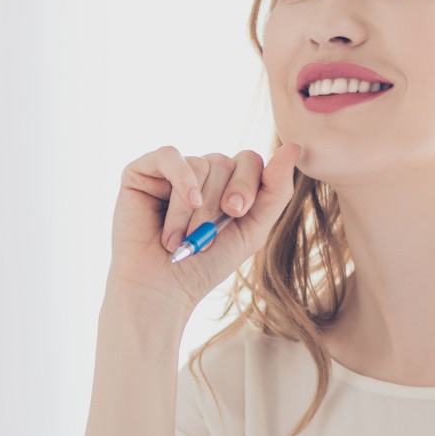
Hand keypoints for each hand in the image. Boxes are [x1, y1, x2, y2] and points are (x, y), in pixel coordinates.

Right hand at [107, 142, 301, 319]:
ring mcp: (168, 172)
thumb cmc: (204, 265)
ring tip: (181, 239)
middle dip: (219, 201)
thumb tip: (294, 147)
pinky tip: (184, 202)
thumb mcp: (252, 230)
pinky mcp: (141, 173)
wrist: (161, 289)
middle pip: (224, 161)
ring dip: (195, 209)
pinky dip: (181, 179)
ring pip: (199, 164)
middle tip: (206, 233)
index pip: (248, 160)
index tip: (236, 213)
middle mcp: (198, 174)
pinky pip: (169, 155)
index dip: (248, 183)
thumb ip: (275, 191)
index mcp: (224, 185)